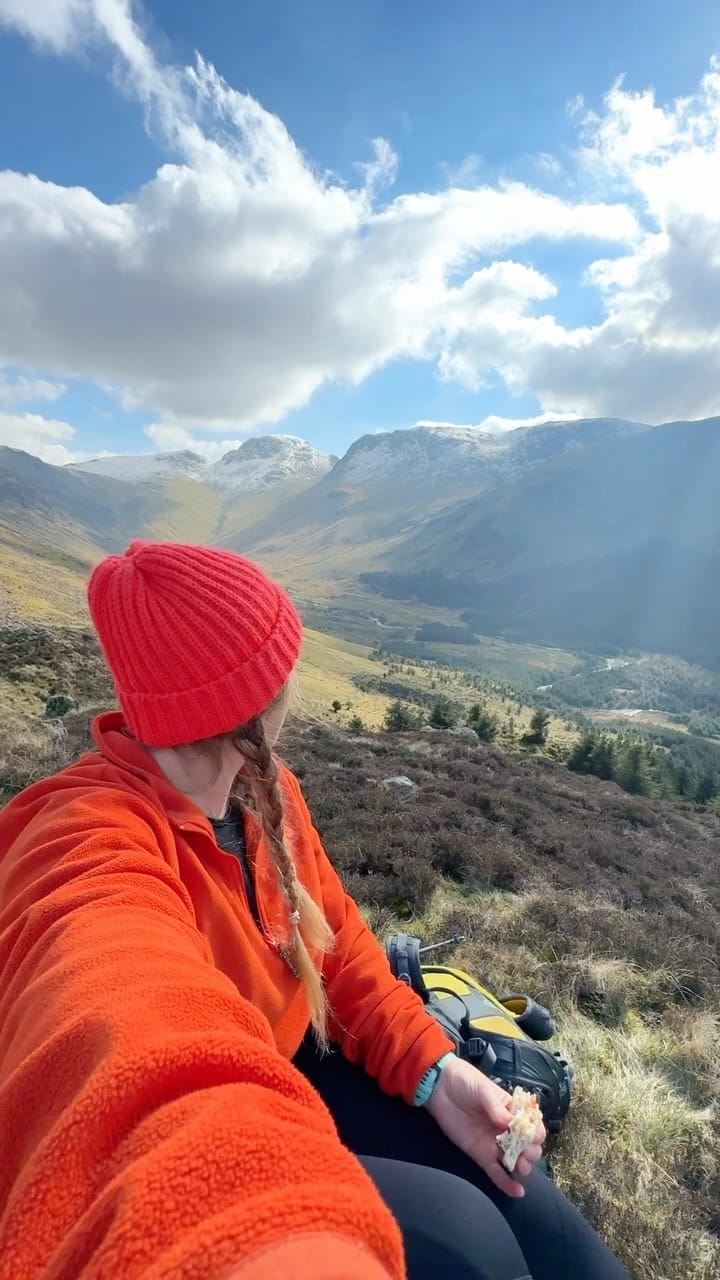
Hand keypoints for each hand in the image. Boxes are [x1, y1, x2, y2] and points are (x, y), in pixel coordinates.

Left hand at [426, 1056, 545, 1196]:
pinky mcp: (480, 1154)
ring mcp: (494, 1144)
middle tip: (525, 1151)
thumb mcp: (483, 1090)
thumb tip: (508, 1122)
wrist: (440, 1088)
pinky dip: (506, 1183)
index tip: (533, 1134)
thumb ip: (496, 1107)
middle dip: (531, 1152)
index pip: (533, 1126)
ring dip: (521, 1166)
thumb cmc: (466, 1082)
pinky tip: (517, 1192)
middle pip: (528, 1147)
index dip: (536, 1132)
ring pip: (514, 1161)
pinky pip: (495, 1172)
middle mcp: (507, 1130)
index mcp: (513, 1111)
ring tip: (520, 1166)